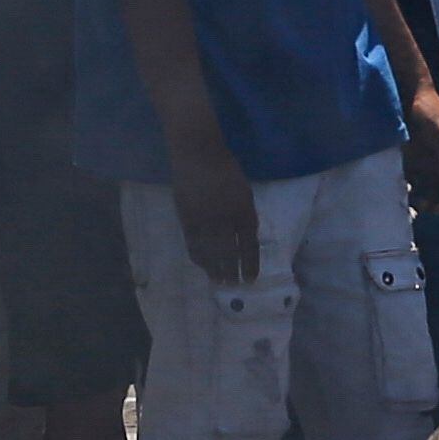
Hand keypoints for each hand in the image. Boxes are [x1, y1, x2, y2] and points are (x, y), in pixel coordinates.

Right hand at [166, 133, 259, 286]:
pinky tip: (202, 265)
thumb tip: (245, 239)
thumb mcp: (244, 192)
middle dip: (233, 272)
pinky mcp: (187, 218)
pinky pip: (193, 243)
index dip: (251, 264)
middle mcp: (226, 218)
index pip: (249, 245)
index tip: (251, 278)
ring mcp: (205, 219)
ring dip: (215, 269)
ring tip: (219, 281)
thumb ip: (245, 216)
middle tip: (234, 285)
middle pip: (230, 253)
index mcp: (244, 210)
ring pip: (211, 252)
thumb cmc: (226, 169)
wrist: (198, 153)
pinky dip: (199, 257)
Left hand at [401, 81, 438, 215]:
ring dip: (428, 197)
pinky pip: (416, 178)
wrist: (410, 91)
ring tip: (418, 207)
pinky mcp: (414, 156)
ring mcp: (429, 157)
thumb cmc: (429, 110)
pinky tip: (406, 195)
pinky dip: (414, 188)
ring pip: (432, 185)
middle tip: (431, 211)